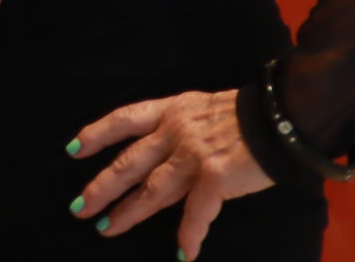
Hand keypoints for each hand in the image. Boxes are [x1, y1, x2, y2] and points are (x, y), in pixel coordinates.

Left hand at [69, 90, 271, 258]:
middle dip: (101, 186)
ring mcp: (192, 156)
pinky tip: (182, 253)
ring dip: (128, 212)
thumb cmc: (246, 113)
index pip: (122, 120)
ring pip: (152, 189)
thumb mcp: (201, 107)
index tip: (73, 150)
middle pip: (128, 162)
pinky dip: (189, 235)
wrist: (281, 117)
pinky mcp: (215, 178)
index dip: (96, 135)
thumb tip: (164, 145)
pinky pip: (197, 212)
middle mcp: (174, 132)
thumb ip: (181, 125)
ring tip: (106, 228)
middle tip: (79, 207)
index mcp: (169, 111)